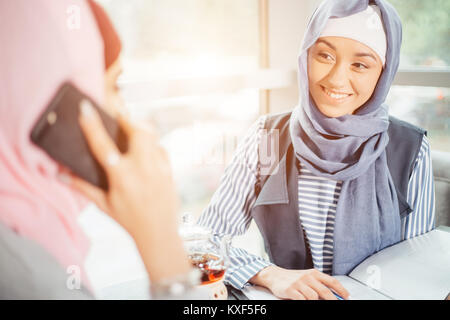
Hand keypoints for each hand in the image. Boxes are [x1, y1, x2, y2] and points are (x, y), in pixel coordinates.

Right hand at [64, 100, 190, 280]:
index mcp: (122, 177)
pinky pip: (161, 149)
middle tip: (119, 116)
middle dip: (128, 119)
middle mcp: (142, 169)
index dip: (92, 124)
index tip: (85, 108)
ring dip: (141, 130)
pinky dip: (153, 145)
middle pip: (138, 132)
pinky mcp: (170, 170)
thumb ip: (82, 187)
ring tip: (131, 129)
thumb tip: (59, 173)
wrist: (159, 233)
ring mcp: (159, 168)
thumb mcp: (104, 205)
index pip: (102, 145)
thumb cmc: (129, 220)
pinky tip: (146, 150)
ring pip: (153, 137)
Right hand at [250, 265, 349, 299]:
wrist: (274, 276)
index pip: (332, 281)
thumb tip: (333, 295)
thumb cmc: (292, 278)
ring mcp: (299, 283)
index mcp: (314, 273)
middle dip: (333, 301)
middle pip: (325, 292)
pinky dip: (306, 302)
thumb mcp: (307, 277)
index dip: (342, 290)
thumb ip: (319, 284)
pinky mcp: (291, 290)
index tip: (347, 297)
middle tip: (337, 305)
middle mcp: (308, 277)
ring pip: (314, 297)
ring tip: (315, 301)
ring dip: (316, 302)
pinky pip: (302, 300)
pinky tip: (305, 302)